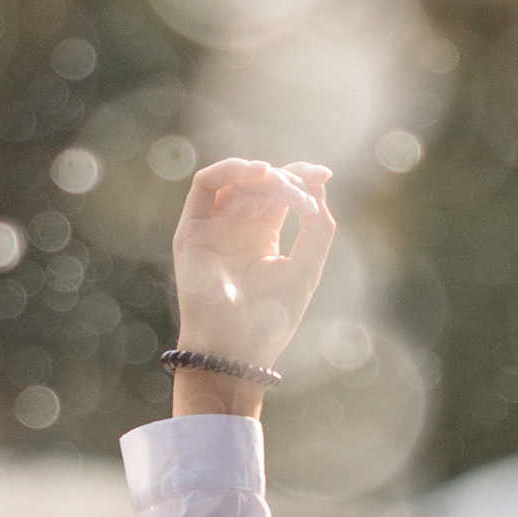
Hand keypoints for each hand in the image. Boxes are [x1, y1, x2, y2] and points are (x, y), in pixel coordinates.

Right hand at [172, 157, 335, 373]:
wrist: (237, 347)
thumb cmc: (271, 318)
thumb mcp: (306, 268)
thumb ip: (317, 228)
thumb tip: (319, 184)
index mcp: (262, 237)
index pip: (280, 193)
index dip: (301, 178)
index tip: (324, 175)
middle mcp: (236, 228)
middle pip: (261, 182)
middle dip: (288, 179)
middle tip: (306, 195)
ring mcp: (213, 227)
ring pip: (237, 179)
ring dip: (266, 177)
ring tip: (287, 190)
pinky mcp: (192, 229)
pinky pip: (205, 184)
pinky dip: (230, 169)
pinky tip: (258, 173)